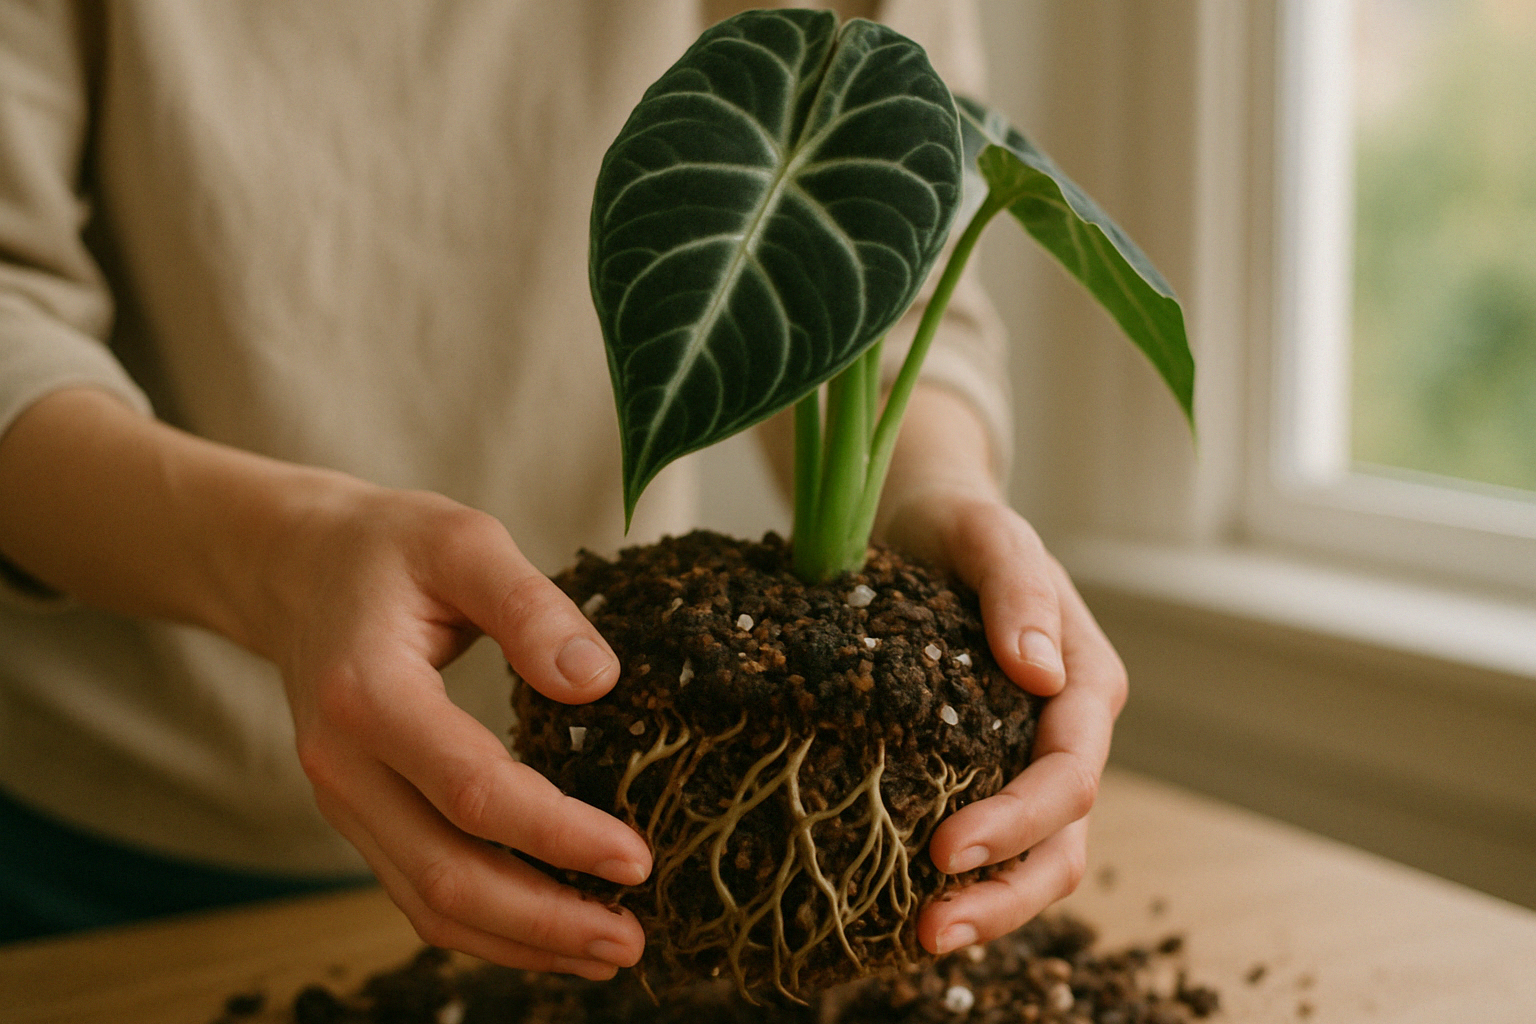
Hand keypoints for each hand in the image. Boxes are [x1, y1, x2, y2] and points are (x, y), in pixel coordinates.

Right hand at [262, 484, 653, 978]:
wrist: (294, 567)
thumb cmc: (387, 549)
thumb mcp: (462, 542)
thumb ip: (530, 606)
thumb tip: (598, 680)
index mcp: (368, 695)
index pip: (472, 792)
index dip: (558, 835)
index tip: (635, 858)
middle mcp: (344, 767)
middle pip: (446, 875)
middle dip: (544, 921)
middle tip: (633, 940)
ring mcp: (346, 801)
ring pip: (429, 903)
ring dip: (521, 941)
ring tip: (607, 951)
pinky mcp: (362, 816)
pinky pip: (420, 891)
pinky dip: (487, 927)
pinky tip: (550, 932)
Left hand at [870, 387, 1125, 955]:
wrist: (921, 520)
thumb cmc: (957, 523)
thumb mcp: (986, 533)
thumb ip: (1017, 588)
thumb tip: (1041, 671)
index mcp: (1086, 684)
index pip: (1068, 774)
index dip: (1014, 821)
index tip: (942, 850)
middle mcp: (1066, 733)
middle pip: (1061, 839)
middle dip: (1004, 893)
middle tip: (929, 930)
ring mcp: (1027, 758)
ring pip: (1035, 858)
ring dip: (988, 906)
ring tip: (919, 939)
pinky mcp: (982, 769)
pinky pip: (990, 841)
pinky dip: (963, 881)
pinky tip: (901, 907)